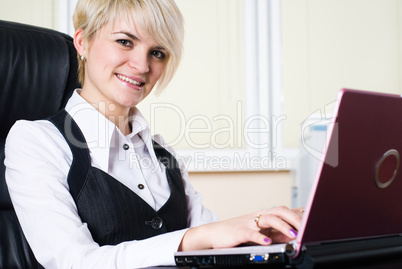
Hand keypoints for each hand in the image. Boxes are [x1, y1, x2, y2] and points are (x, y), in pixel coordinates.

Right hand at [179, 206, 302, 250]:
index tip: (314, 215)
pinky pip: (250, 232)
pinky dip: (260, 237)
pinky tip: (267, 242)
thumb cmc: (236, 233)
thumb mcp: (259, 232)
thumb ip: (276, 233)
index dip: (300, 212)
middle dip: (295, 218)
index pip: (285, 210)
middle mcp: (258, 217)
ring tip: (293, 235)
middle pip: (279, 210)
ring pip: (268, 219)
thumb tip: (295, 235)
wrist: (213, 234)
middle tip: (307, 227)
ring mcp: (248, 223)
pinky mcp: (238, 232)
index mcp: (264, 216)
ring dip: (282, 226)